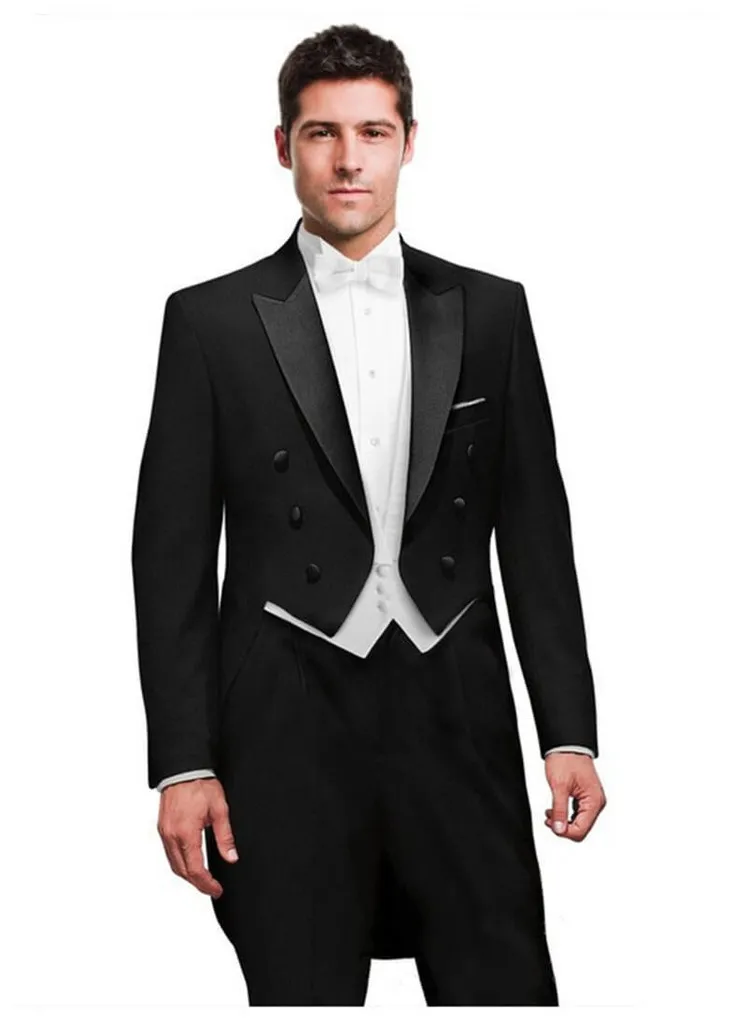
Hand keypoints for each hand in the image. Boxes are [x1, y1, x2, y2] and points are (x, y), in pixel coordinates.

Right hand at [157, 777, 237, 896]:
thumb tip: (231, 858)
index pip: (195, 869)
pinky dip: (179, 863)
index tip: (217, 890)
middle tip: (212, 888)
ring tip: (203, 879)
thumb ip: (225, 836)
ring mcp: (164, 833)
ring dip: (187, 875)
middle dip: (197, 884)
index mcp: (186, 833)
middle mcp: (171, 836)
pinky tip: (190, 862)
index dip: (206, 884)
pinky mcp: (162, 828)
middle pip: (182, 871)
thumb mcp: (219, 810)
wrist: (183, 769)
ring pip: (173, 864)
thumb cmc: (200, 784)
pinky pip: (169, 853)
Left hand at [543, 752, 605, 840]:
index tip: (551, 825)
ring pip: (579, 822)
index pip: (581, 830)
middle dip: (564, 827)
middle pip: (581, 828)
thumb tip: (559, 829)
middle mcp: (596, 802)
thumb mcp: (559, 786)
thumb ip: (559, 810)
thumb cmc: (566, 759)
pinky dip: (566, 814)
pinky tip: (556, 810)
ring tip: (550, 814)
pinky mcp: (586, 797)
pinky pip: (578, 813)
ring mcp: (592, 800)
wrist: (567, 745)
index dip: (564, 831)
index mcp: (594, 801)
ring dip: (564, 821)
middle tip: (549, 819)